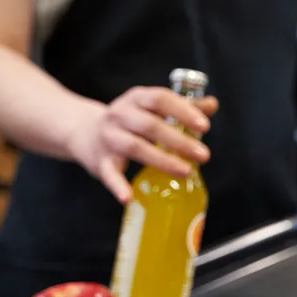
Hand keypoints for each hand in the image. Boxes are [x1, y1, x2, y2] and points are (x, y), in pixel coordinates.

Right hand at [68, 87, 218, 202]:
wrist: (83, 132)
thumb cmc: (130, 120)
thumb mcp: (152, 108)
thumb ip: (183, 106)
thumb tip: (212, 104)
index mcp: (137, 98)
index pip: (160, 99)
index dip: (183, 111)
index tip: (204, 126)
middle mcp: (120, 115)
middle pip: (150, 125)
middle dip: (179, 141)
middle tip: (203, 155)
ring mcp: (109, 137)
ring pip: (134, 147)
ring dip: (162, 160)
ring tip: (186, 171)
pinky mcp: (100, 161)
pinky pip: (109, 174)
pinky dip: (118, 186)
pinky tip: (128, 197)